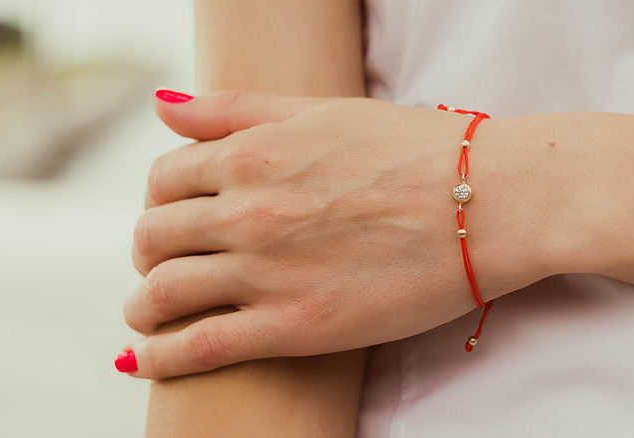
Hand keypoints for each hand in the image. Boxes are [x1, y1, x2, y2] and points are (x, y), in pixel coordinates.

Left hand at [122, 90, 556, 378]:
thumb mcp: (322, 112)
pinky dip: (159, 356)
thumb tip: (164, 106)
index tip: (175, 213)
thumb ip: (238, 109)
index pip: (165, 177)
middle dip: (150, 250)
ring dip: (144, 305)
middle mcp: (247, 211)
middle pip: (154, 235)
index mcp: (253, 154)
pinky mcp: (295, 326)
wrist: (489, 202)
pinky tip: (144, 359)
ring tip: (150, 313)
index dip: (161, 197)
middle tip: (165, 262)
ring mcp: (267, 271)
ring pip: (162, 292)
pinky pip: (198, 348)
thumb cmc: (418, 151)